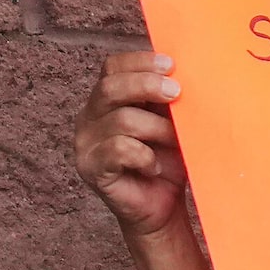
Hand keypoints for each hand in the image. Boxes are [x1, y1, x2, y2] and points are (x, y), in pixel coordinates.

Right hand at [75, 52, 191, 239]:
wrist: (162, 207)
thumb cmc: (167, 161)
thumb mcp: (170, 121)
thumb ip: (166, 96)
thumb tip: (184, 71)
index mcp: (107, 100)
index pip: (112, 66)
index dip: (140, 62)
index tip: (171, 65)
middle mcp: (89, 117)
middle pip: (111, 87)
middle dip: (147, 86)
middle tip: (177, 93)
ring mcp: (85, 143)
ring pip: (122, 120)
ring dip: (157, 129)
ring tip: (174, 142)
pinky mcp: (90, 168)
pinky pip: (119, 150)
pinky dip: (144, 157)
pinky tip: (154, 167)